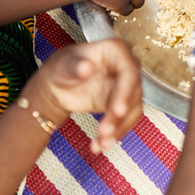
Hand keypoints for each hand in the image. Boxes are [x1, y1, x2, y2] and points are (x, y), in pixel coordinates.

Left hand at [20, 39, 143, 153]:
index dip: (126, 92)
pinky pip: (126, 120)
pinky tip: (100, 144)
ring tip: (102, 144)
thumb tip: (88, 67)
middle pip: (134, 93)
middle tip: (106, 133)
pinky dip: (115, 133)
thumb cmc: (62, 68)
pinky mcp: (124, 102)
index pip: (129, 71)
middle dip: (121, 116)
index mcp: (115, 50)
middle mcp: (127, 66)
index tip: (117, 111)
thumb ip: (74, 66)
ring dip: (119, 129)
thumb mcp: (62, 66)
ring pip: (133, 110)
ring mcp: (127, 85)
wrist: (60, 84)